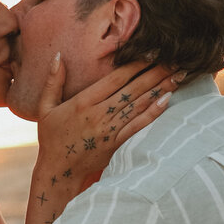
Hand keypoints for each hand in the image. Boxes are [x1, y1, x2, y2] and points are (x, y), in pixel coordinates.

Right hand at [37, 57, 180, 183]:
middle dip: (155, 72)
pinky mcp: (116, 144)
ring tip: (177, 75)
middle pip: (132, 89)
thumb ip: (53, 82)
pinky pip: (138, 126)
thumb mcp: (45, 108)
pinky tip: (167, 100)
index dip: (135, 64)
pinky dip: (153, 112)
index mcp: (83, 102)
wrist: (58, 172)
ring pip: (139, 105)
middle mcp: (98, 114)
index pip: (115, 78)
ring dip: (160, 88)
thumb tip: (58, 56)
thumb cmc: (51, 138)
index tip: (152, 52)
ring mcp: (109, 130)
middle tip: (174, 59)